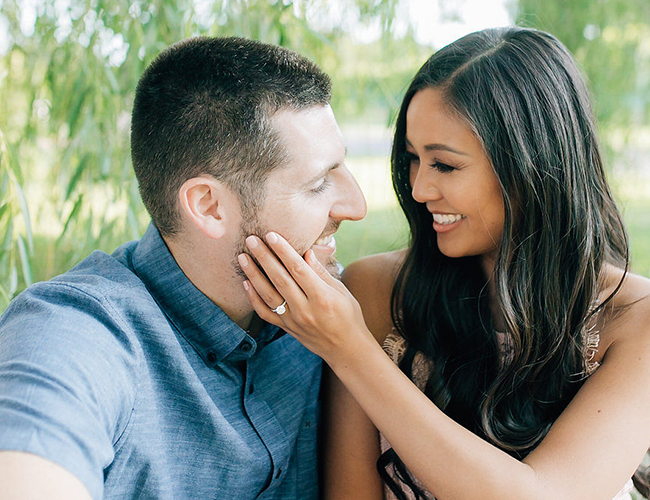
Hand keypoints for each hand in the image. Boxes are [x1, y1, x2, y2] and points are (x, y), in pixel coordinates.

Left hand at [238, 232, 372, 363]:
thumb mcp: (342, 292)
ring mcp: (293, 320)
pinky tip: (245, 282)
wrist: (346, 349)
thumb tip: (306, 252)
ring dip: (253, 274)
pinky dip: (253, 298)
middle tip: (251, 239)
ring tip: (242, 257)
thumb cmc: (348, 316)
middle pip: (280, 279)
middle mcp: (305, 309)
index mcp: (322, 297)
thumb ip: (322, 273)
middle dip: (264, 257)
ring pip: (268, 294)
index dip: (284, 251)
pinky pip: (265, 313)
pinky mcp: (286, 328)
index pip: (298, 269)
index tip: (271, 235)